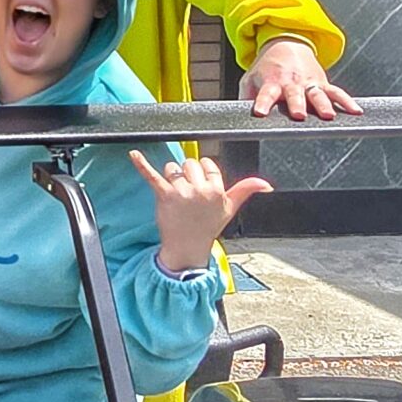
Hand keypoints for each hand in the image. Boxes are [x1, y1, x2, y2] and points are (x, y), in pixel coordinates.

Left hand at [131, 149, 269, 275]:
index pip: (208, 165)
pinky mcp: (164, 195)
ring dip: (171, 177)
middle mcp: (201, 190)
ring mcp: (182, 192)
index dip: (203, 173)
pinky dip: (142, 164)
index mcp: (217, 190)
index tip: (201, 184)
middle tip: (187, 194)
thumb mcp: (230, 209)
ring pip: (173, 167)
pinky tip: (134, 155)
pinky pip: (152, 175)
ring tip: (176, 196)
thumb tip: (267, 185)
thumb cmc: (208, 226)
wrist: (187, 247)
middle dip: (187, 174)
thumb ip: (246, 191)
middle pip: (190, 163)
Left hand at [242, 38, 359, 122]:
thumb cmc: (267, 68)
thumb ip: (245, 98)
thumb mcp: (250, 79)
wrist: (287, 44)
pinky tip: (356, 112)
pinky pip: (337, 92)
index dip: (262, 102)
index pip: (265, 93)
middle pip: (294, 95)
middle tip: (299, 115)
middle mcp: (291, 83)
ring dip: (323, 104)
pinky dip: (347, 101)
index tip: (260, 112)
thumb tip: (236, 116)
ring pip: (317, 94)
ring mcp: (309, 83)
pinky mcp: (322, 83)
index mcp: (271, 82)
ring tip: (328, 116)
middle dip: (297, 104)